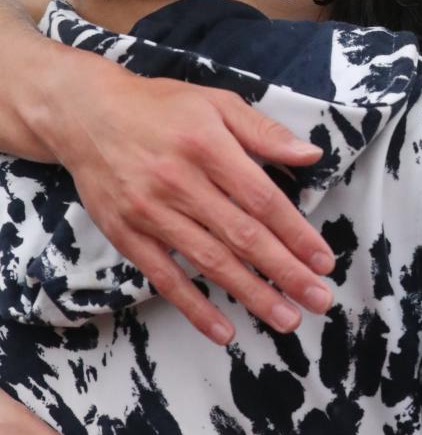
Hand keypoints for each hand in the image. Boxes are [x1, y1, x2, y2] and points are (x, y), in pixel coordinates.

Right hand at [36, 54, 334, 344]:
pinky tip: (224, 330)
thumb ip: (264, 131)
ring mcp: (151, 212)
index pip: (262, 200)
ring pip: (210, 261)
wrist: (85, 115)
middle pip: (242, 236)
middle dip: (285, 272)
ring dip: (252, 294)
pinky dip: (195, 308)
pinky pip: (165, 278)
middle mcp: (180, 182)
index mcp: (208, 147)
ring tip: (287, 319)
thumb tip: (310, 154)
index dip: (296, 233)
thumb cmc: (161, 108)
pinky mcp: (127, 235)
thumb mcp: (217, 104)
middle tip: (318, 299)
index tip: (323, 260)